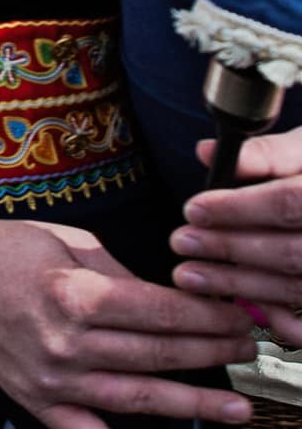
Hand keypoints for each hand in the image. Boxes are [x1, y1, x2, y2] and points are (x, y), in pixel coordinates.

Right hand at [0, 215, 254, 427]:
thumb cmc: (2, 251)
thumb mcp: (69, 241)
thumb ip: (122, 274)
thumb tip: (169, 300)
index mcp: (75, 294)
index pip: (163, 312)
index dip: (208, 317)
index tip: (234, 317)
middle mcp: (66, 342)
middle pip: (160, 354)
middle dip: (211, 352)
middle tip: (243, 348)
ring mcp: (52, 378)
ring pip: (140, 397)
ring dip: (193, 403)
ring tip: (234, 408)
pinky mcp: (37, 400)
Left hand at [173, 128, 301, 344]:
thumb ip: (268, 154)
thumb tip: (208, 153)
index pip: (289, 202)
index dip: (238, 208)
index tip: (194, 210)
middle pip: (290, 251)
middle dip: (229, 249)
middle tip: (182, 242)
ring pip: (297, 285)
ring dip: (240, 283)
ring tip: (192, 275)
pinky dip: (283, 319)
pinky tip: (249, 307)